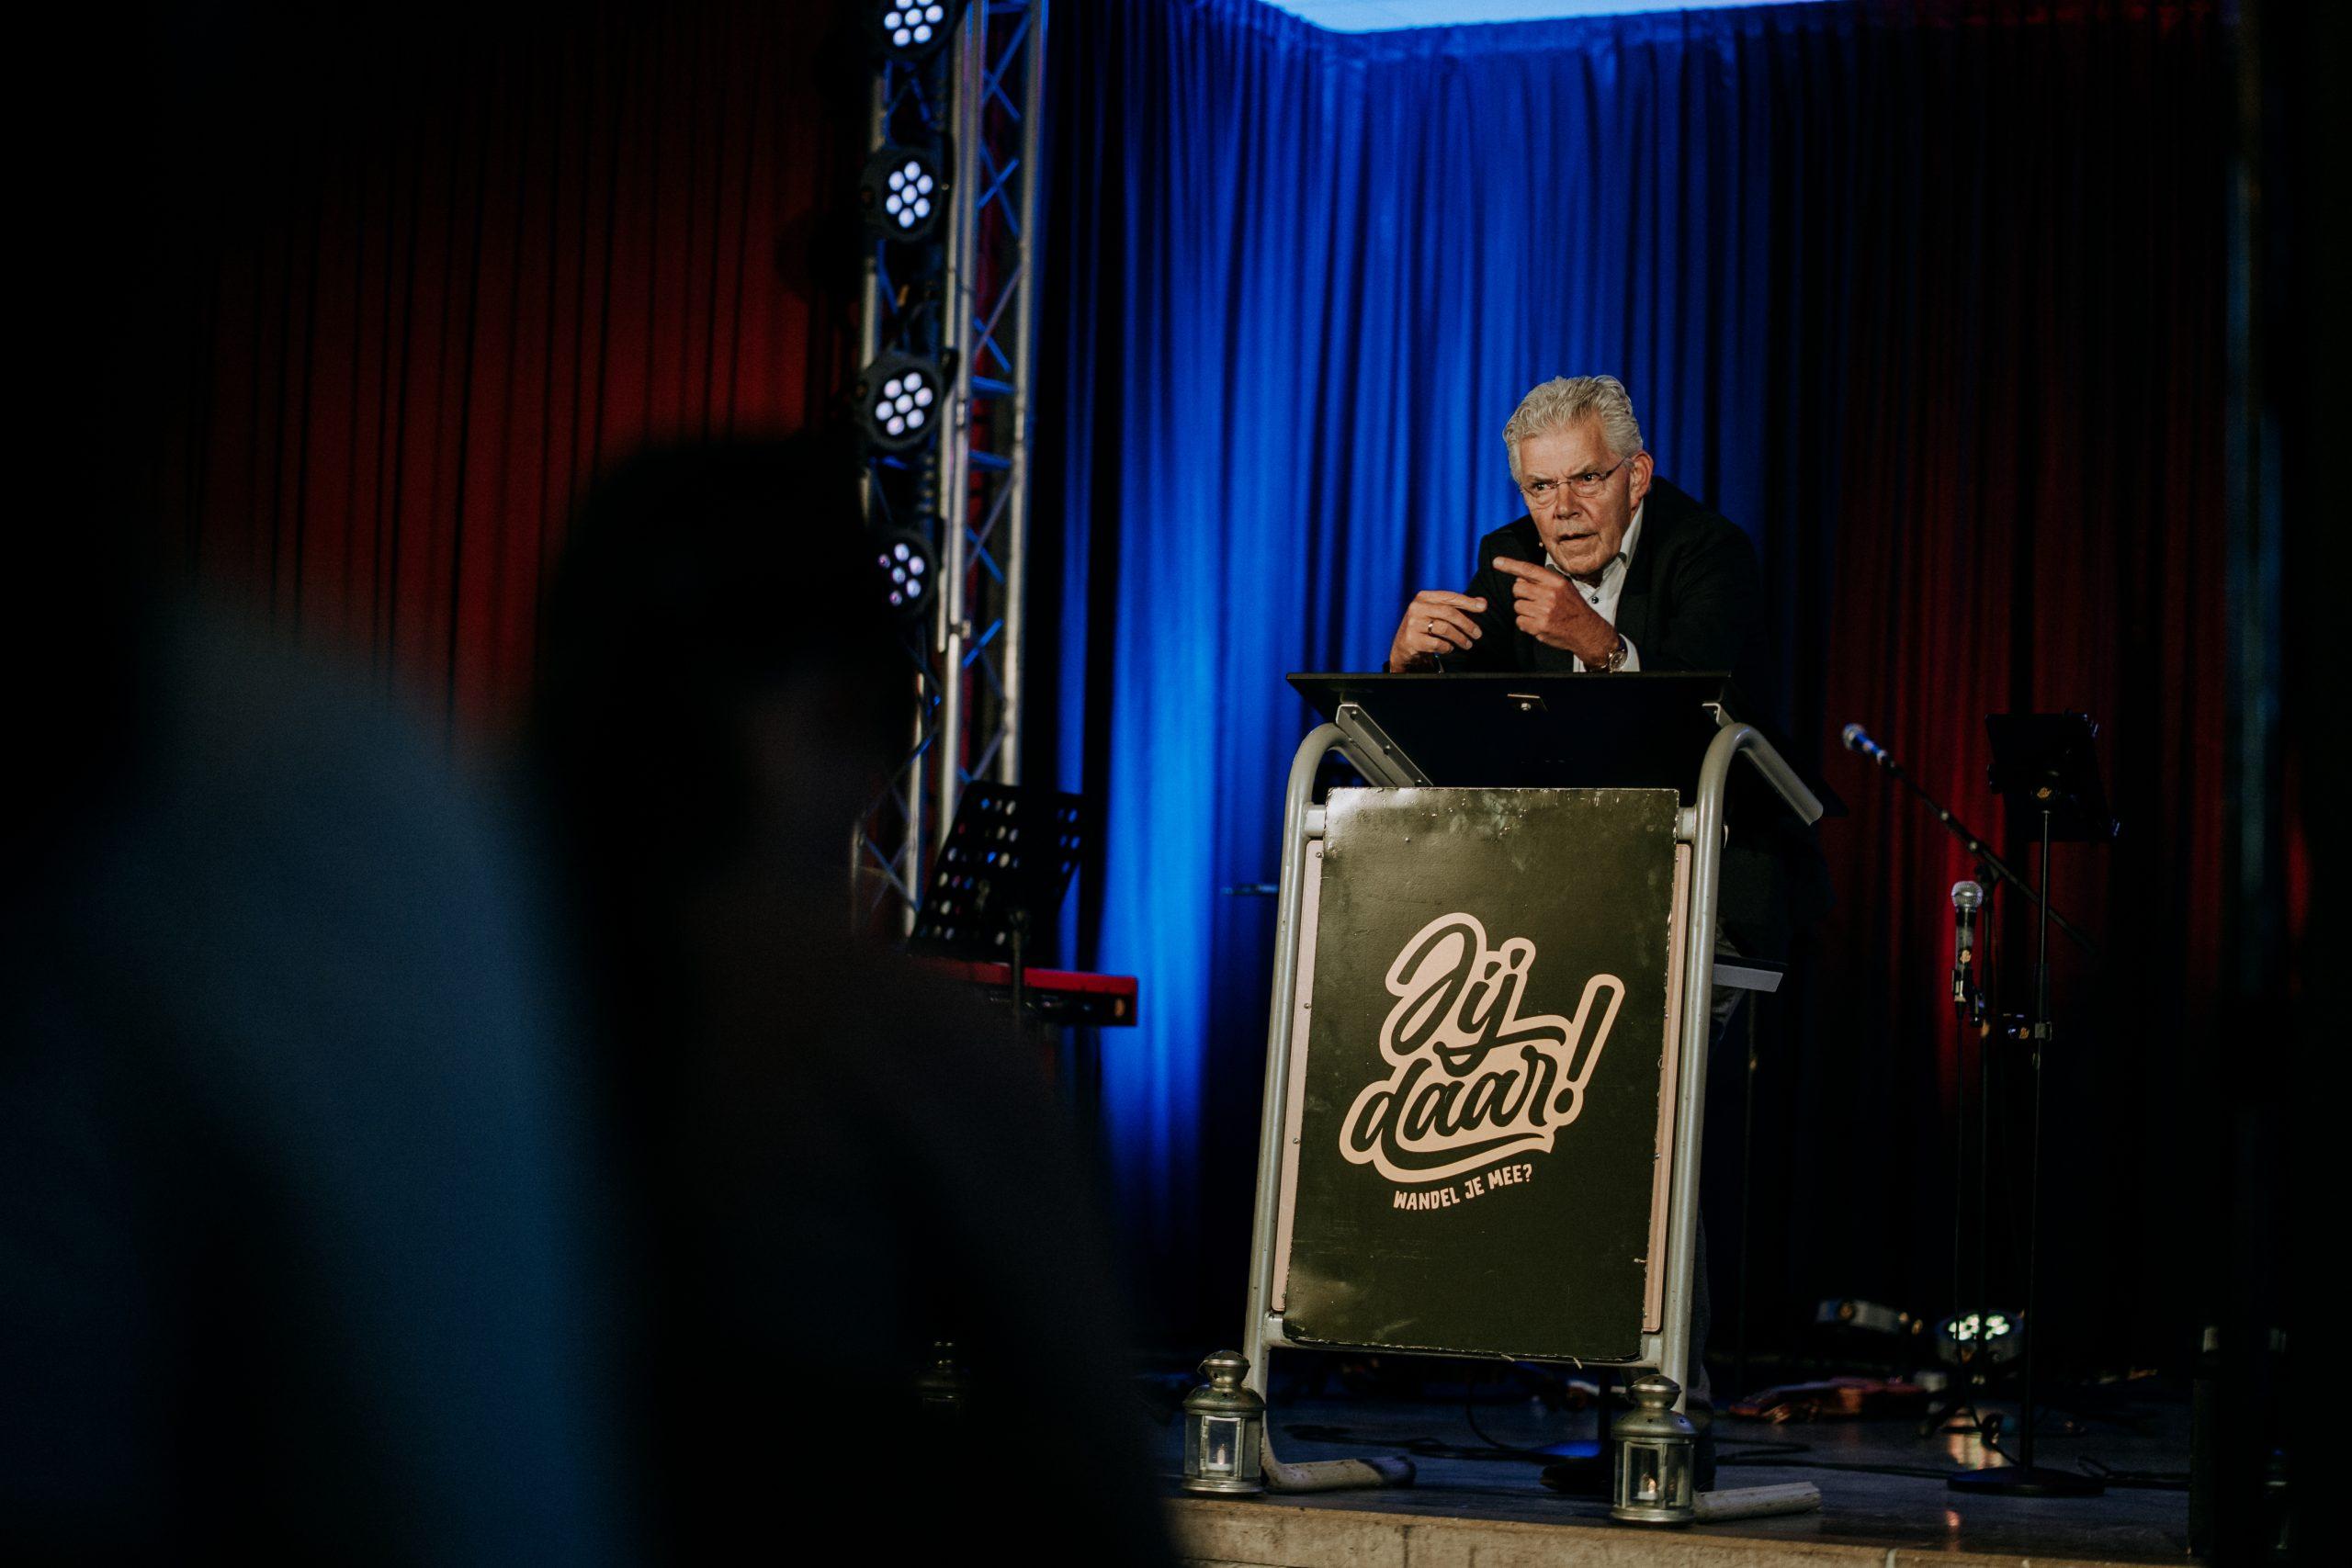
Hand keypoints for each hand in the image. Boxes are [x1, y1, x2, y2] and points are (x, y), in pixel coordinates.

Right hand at [1388, 589, 1486, 670]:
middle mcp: (1416, 608)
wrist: (1403, 647)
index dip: (1468, 602)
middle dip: (1467, 624)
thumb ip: (1457, 606)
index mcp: (1423, 597)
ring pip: (1445, 629)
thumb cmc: (1425, 627)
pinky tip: (1449, 648)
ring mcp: (1413, 624)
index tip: (1483, 607)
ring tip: (1467, 644)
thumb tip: (1482, 602)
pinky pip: (1437, 644)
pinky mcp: (1412, 640)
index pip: (1450, 597)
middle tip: (1478, 634)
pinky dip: (1447, 647)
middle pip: (1449, 613)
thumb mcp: (1437, 612)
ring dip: (1460, 638)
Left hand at [1491, 557, 1620, 665]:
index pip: (1529, 570)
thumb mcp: (1564, 588)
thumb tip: (1519, 578)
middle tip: (1533, 601)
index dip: (1510, 565)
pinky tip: (1538, 623)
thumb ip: (1543, 581)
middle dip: (1521, 595)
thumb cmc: (1573, 608)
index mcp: (1556, 582)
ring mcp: (1544, 611)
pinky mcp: (1539, 626)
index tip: (1496, 562)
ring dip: (1524, 611)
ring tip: (1539, 614)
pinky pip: (1519, 621)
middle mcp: (1549, 594)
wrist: (1587, 631)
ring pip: (1517, 606)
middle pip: (1517, 589)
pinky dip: (1525, 624)